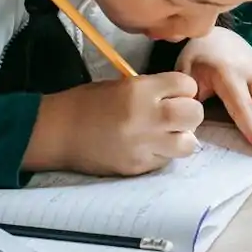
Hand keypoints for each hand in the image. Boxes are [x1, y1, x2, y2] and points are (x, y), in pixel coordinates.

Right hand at [25, 72, 202, 175]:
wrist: (56, 132)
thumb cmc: (88, 103)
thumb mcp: (122, 84)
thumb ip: (154, 89)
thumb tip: (180, 96)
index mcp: (141, 90)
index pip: (187, 85)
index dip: (183, 88)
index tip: (175, 92)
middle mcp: (147, 117)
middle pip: (194, 114)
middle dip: (189, 112)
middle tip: (175, 114)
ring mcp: (143, 145)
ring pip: (188, 143)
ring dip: (181, 137)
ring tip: (166, 134)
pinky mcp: (137, 167)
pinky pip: (165, 160)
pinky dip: (162, 153)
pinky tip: (147, 147)